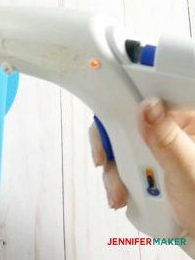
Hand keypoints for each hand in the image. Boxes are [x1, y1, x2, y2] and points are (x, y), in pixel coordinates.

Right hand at [90, 97, 194, 252]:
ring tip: (119, 191)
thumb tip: (147, 107)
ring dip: (113, 168)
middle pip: (130, 121)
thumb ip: (166, 139)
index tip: (110, 110)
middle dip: (113, 144)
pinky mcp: (148, 167)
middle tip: (106, 158)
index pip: (155, 98)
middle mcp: (175, 133)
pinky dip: (115, 179)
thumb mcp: (187, 172)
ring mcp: (159, 151)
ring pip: (121, 144)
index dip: (129, 100)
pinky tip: (121, 195)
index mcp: (192, 123)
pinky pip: (121, 163)